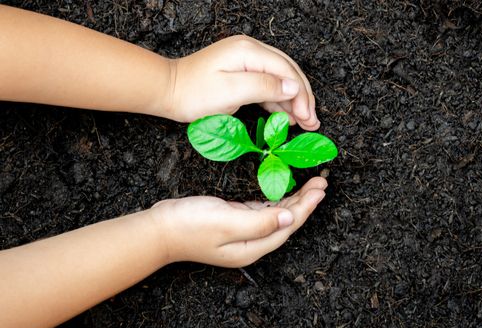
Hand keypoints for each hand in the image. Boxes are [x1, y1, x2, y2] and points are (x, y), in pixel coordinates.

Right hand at [149, 177, 326, 267]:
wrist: (160, 229)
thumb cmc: (190, 225)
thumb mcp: (227, 222)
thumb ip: (260, 221)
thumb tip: (289, 219)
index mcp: (252, 247)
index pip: (288, 226)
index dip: (306, 207)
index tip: (320, 189)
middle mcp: (251, 243)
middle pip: (285, 221)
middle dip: (305, 202)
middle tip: (321, 181)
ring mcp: (242, 233)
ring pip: (276, 216)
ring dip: (293, 199)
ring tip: (310, 185)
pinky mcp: (233, 221)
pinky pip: (262, 211)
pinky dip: (275, 200)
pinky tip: (283, 191)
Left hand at [165, 35, 318, 130]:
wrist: (169, 92)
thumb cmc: (194, 94)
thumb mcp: (231, 91)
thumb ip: (265, 87)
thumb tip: (293, 87)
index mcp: (249, 51)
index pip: (286, 70)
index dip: (301, 94)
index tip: (308, 116)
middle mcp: (250, 51)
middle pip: (287, 72)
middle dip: (302, 97)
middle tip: (312, 121)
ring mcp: (246, 61)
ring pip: (279, 80)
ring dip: (293, 101)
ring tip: (304, 122)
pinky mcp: (241, 73)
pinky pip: (266, 85)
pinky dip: (278, 102)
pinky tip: (286, 116)